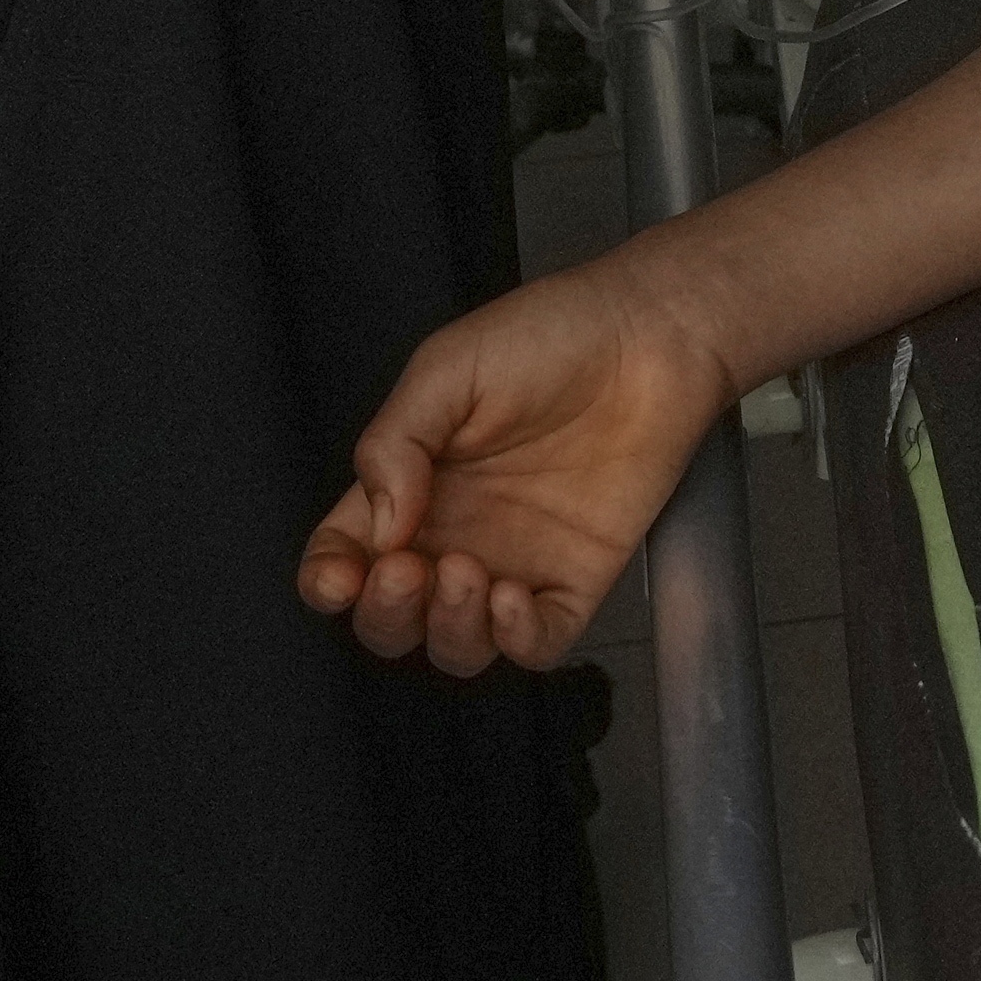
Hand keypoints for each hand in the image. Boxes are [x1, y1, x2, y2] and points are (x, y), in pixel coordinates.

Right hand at [299, 254, 734, 675]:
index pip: (345, 555)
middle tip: (408, 570)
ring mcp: (514, 564)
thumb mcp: (449, 369)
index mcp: (410, 485)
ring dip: (447, 630)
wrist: (651, 334)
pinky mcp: (576, 581)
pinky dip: (513, 640)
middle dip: (385, 614)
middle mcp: (454, 536)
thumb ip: (395, 443)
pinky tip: (513, 595)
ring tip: (465, 572)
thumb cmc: (550, 334)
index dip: (329, 580)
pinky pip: (535, 646)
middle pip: (393, 619)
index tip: (340, 577)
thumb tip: (376, 530)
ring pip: (457, 646)